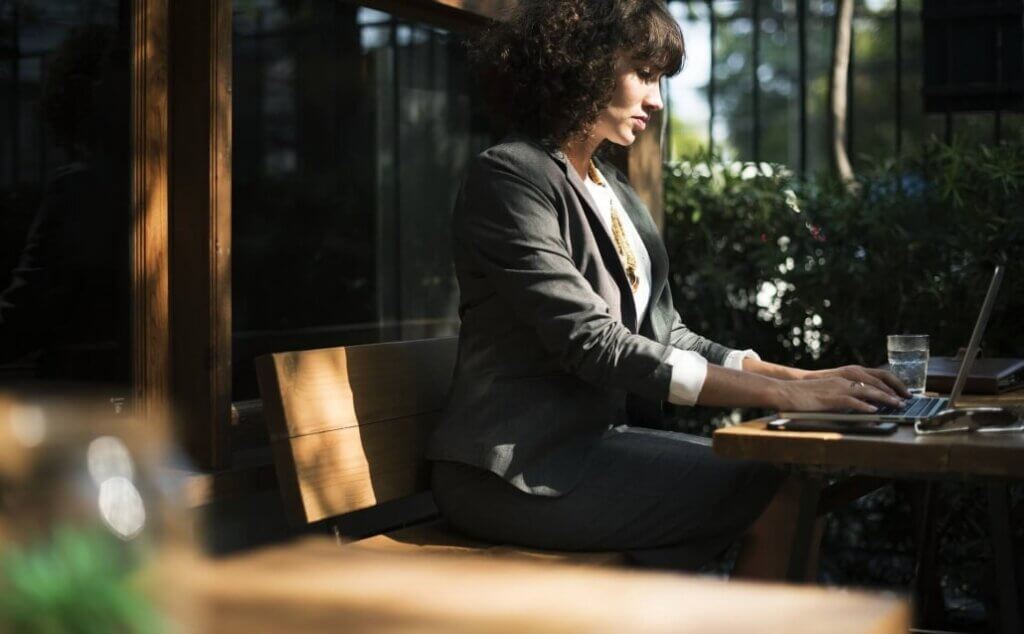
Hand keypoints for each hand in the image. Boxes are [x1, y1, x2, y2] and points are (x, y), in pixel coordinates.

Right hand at [775, 376, 906, 412]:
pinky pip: (852, 401)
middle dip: (891, 393)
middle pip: (873, 384)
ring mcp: (837, 388)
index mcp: (842, 379)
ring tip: (896, 405)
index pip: (870, 379)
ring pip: (867, 391)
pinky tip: (874, 411)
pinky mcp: (830, 398)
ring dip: (884, 399)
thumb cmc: (803, 395)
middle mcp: (842, 381)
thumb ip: (842, 398)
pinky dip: (865, 406)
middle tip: (904, 401)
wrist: (785, 392)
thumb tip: (858, 406)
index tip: (899, 394)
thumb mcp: (827, 394)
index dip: (887, 386)